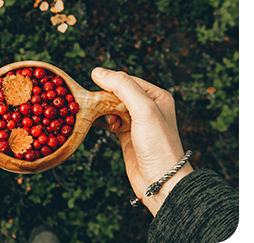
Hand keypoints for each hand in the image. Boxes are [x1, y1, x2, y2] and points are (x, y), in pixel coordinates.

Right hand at [91, 67, 192, 215]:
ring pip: (112, 107)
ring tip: (93, 114)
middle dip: (104, 98)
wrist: (161, 181)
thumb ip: (123, 87)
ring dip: (101, 110)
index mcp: (157, 96)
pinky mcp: (127, 136)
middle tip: (93, 105)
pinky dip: (100, 121)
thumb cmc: (158, 145)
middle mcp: (148, 107)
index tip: (94, 88)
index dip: (110, 83)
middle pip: (118, 93)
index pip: (128, 80)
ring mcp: (137, 122)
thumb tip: (98, 72)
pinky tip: (91, 122)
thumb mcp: (143, 109)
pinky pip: (109, 121)